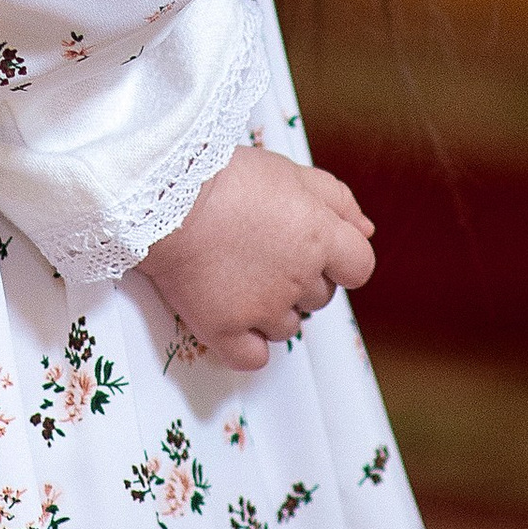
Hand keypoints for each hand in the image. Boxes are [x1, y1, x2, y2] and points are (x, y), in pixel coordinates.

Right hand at [140, 139, 374, 373]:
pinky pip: (254, 358)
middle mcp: (298, 278)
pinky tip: (232, 317)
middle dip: (300, 278)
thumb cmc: (224, 173)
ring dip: (272, 308)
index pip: (359, 267)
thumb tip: (367, 230)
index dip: (341, 260)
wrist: (160, 191)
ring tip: (237, 274)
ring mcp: (262, 308)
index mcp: (319, 236)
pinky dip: (247, 344)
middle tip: (262, 250)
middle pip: (320, 297)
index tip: (315, 250)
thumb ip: (336, 199)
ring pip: (287, 327)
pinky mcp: (225, 331)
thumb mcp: (288, 170)